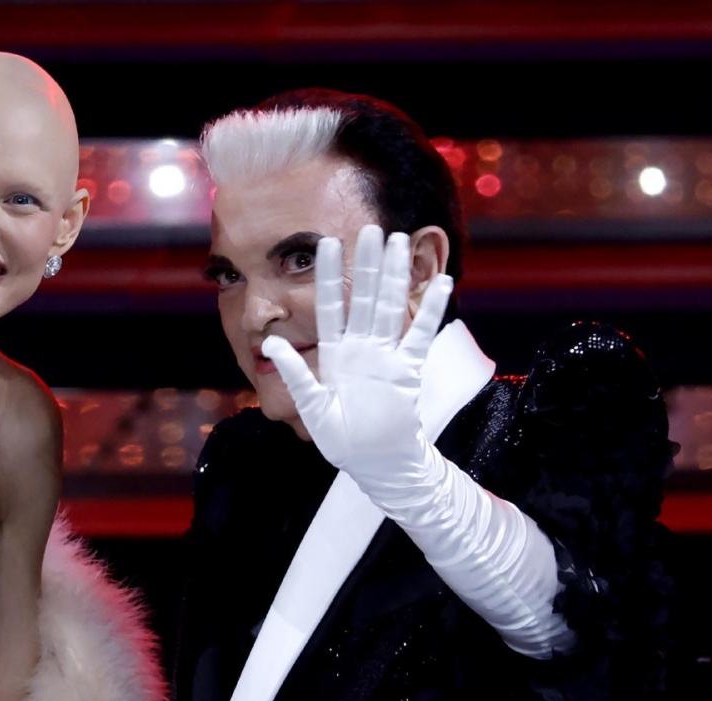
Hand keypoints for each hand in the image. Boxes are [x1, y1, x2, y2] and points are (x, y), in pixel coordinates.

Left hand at [261, 225, 452, 491]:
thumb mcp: (311, 406)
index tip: (325, 242)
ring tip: (401, 241)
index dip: (327, 275)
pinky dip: (430, 311)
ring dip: (395, 276)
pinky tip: (442, 284)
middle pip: (364, 297)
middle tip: (372, 227)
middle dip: (367, 263)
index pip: (328, 305)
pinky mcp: (407, 370)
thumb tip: (269, 345)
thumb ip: (295, 373)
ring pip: (390, 307)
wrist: (374, 462)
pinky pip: (420, 336)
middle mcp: (361, 347)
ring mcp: (386, 355)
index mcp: (335, 352)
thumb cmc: (341, 439)